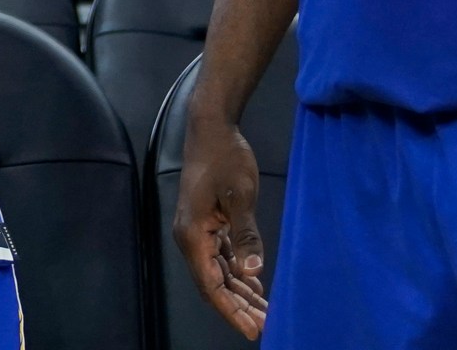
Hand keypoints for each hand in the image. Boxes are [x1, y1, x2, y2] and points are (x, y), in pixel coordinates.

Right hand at [174, 109, 270, 339]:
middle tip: (265, 327)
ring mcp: (198, 231)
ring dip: (240, 292)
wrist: (211, 127)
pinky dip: (238, 272)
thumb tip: (253, 270)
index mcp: (193, 235)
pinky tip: (255, 284)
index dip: (231, 311)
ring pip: (219, 272)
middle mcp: (191, 238)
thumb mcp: (241, 195)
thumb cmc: (225, 157)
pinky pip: (222, 257)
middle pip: (214, 284)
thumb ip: (246, 234)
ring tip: (265, 312)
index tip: (253, 329)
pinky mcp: (208, 224)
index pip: (211, 285)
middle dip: (237, 307)